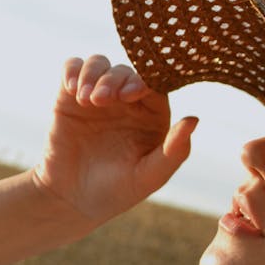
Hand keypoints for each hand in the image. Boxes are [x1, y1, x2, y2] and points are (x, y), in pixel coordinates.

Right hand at [34, 56, 197, 226]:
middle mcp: (128, 101)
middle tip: (101, 100)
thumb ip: (175, 150)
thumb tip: (194, 119)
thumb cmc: (117, 191)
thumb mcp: (150, 176)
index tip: (129, 95)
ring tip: (86, 100)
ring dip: (93, 74)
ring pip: (100, 64)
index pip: (154, 86)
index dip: (143, 83)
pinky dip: (73, 71)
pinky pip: (73, 67)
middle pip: (126, 72)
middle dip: (114, 80)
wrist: (73, 200)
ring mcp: (99, 96)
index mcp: (153, 116)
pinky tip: (72, 90)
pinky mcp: (70, 95)